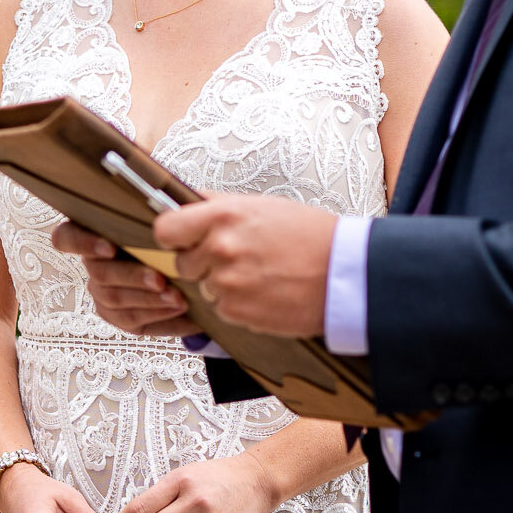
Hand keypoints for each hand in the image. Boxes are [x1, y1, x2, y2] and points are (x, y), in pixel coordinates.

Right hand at [56, 222, 193, 336]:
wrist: (194, 267)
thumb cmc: (178, 237)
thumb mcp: (172, 219)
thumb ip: (163, 216)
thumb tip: (168, 216)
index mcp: (97, 231)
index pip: (67, 237)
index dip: (83, 243)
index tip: (110, 248)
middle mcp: (94, 263)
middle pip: (98, 272)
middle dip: (132, 277)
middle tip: (160, 280)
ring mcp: (102, 292)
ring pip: (113, 299)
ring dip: (148, 299)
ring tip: (178, 298)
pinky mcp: (117, 316)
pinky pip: (129, 319)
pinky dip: (157, 315)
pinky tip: (180, 310)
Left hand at [153, 193, 335, 337]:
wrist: (346, 273)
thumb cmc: (311, 235)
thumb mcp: (263, 205)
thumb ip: (219, 204)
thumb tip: (188, 200)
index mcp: (223, 216)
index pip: (166, 228)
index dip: (174, 236)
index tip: (183, 239)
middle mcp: (220, 248)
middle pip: (183, 263)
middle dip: (202, 263)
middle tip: (235, 259)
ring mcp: (227, 283)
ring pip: (204, 287)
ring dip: (223, 285)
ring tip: (260, 275)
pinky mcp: (237, 312)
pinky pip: (222, 309)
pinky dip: (239, 304)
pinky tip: (266, 292)